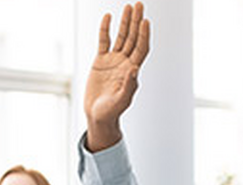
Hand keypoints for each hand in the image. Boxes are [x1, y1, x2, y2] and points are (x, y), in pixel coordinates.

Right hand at [84, 2, 150, 150]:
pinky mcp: (100, 61)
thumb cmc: (112, 112)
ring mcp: (113, 61)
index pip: (141, 48)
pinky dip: (105, 29)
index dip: (143, 35)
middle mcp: (124, 62)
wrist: (98, 116)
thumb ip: (129, 86)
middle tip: (139, 4)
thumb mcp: (121, 101)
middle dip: (136, 21)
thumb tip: (135, 69)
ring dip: (125, 22)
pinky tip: (107, 17)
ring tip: (128, 6)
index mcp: (132, 70)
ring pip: (121, 37)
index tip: (145, 20)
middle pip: (133, 38)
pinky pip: (103, 41)